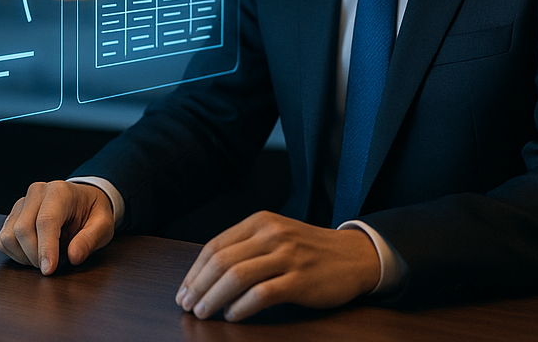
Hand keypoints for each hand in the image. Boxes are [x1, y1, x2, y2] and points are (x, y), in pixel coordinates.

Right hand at [0, 180, 114, 274]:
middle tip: (51, 267)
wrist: (83, 201)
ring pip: (9, 236)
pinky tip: (33, 254)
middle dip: (35, 256)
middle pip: (23, 229)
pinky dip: (15, 255)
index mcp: (60, 191)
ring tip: (44, 258)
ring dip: (24, 257)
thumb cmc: (92, 212)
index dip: (46, 248)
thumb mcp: (103, 225)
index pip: (46, 220)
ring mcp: (22, 203)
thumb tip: (74, 256)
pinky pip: (3, 241)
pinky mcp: (12, 216)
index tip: (49, 270)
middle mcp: (37, 193)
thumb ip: (90, 239)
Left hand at [175, 211, 380, 321]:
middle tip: (187, 305)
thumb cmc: (309, 249)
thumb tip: (207, 274)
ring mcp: (286, 256)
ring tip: (203, 313)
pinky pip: (262, 294)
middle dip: (199, 286)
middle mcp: (271, 234)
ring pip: (237, 276)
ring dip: (214, 298)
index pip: (216, 245)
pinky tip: (233, 316)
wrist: (353, 255)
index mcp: (260, 221)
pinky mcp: (300, 279)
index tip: (184, 290)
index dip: (195, 271)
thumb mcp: (276, 236)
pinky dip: (242, 307)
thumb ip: (247, 246)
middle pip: (222, 261)